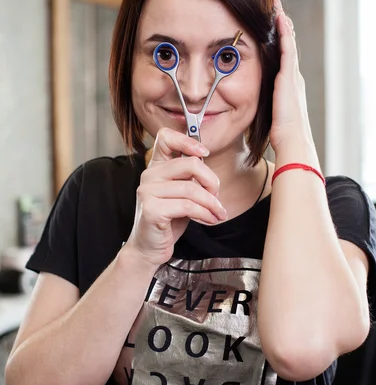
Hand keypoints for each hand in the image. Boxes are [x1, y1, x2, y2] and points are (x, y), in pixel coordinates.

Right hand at [127, 128, 226, 265]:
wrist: (149, 248)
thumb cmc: (168, 219)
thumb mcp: (181, 194)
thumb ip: (191, 179)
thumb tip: (212, 174)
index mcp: (156, 167)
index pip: (165, 137)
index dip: (188, 140)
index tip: (204, 153)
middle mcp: (149, 175)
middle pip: (190, 164)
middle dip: (211, 180)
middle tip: (217, 196)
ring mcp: (148, 192)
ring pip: (192, 189)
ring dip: (212, 203)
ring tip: (218, 213)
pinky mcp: (152, 210)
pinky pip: (188, 206)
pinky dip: (205, 214)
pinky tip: (210, 220)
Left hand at [268, 0, 312, 153]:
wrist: (292, 140)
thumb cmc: (280, 133)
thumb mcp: (269, 114)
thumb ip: (261, 105)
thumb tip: (243, 106)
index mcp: (287, 85)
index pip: (282, 57)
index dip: (278, 39)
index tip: (271, 24)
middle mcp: (292, 77)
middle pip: (287, 44)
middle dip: (282, 26)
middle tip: (275, 6)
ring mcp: (293, 75)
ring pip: (288, 42)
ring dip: (283, 23)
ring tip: (277, 5)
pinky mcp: (289, 76)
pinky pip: (287, 48)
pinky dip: (284, 32)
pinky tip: (280, 18)